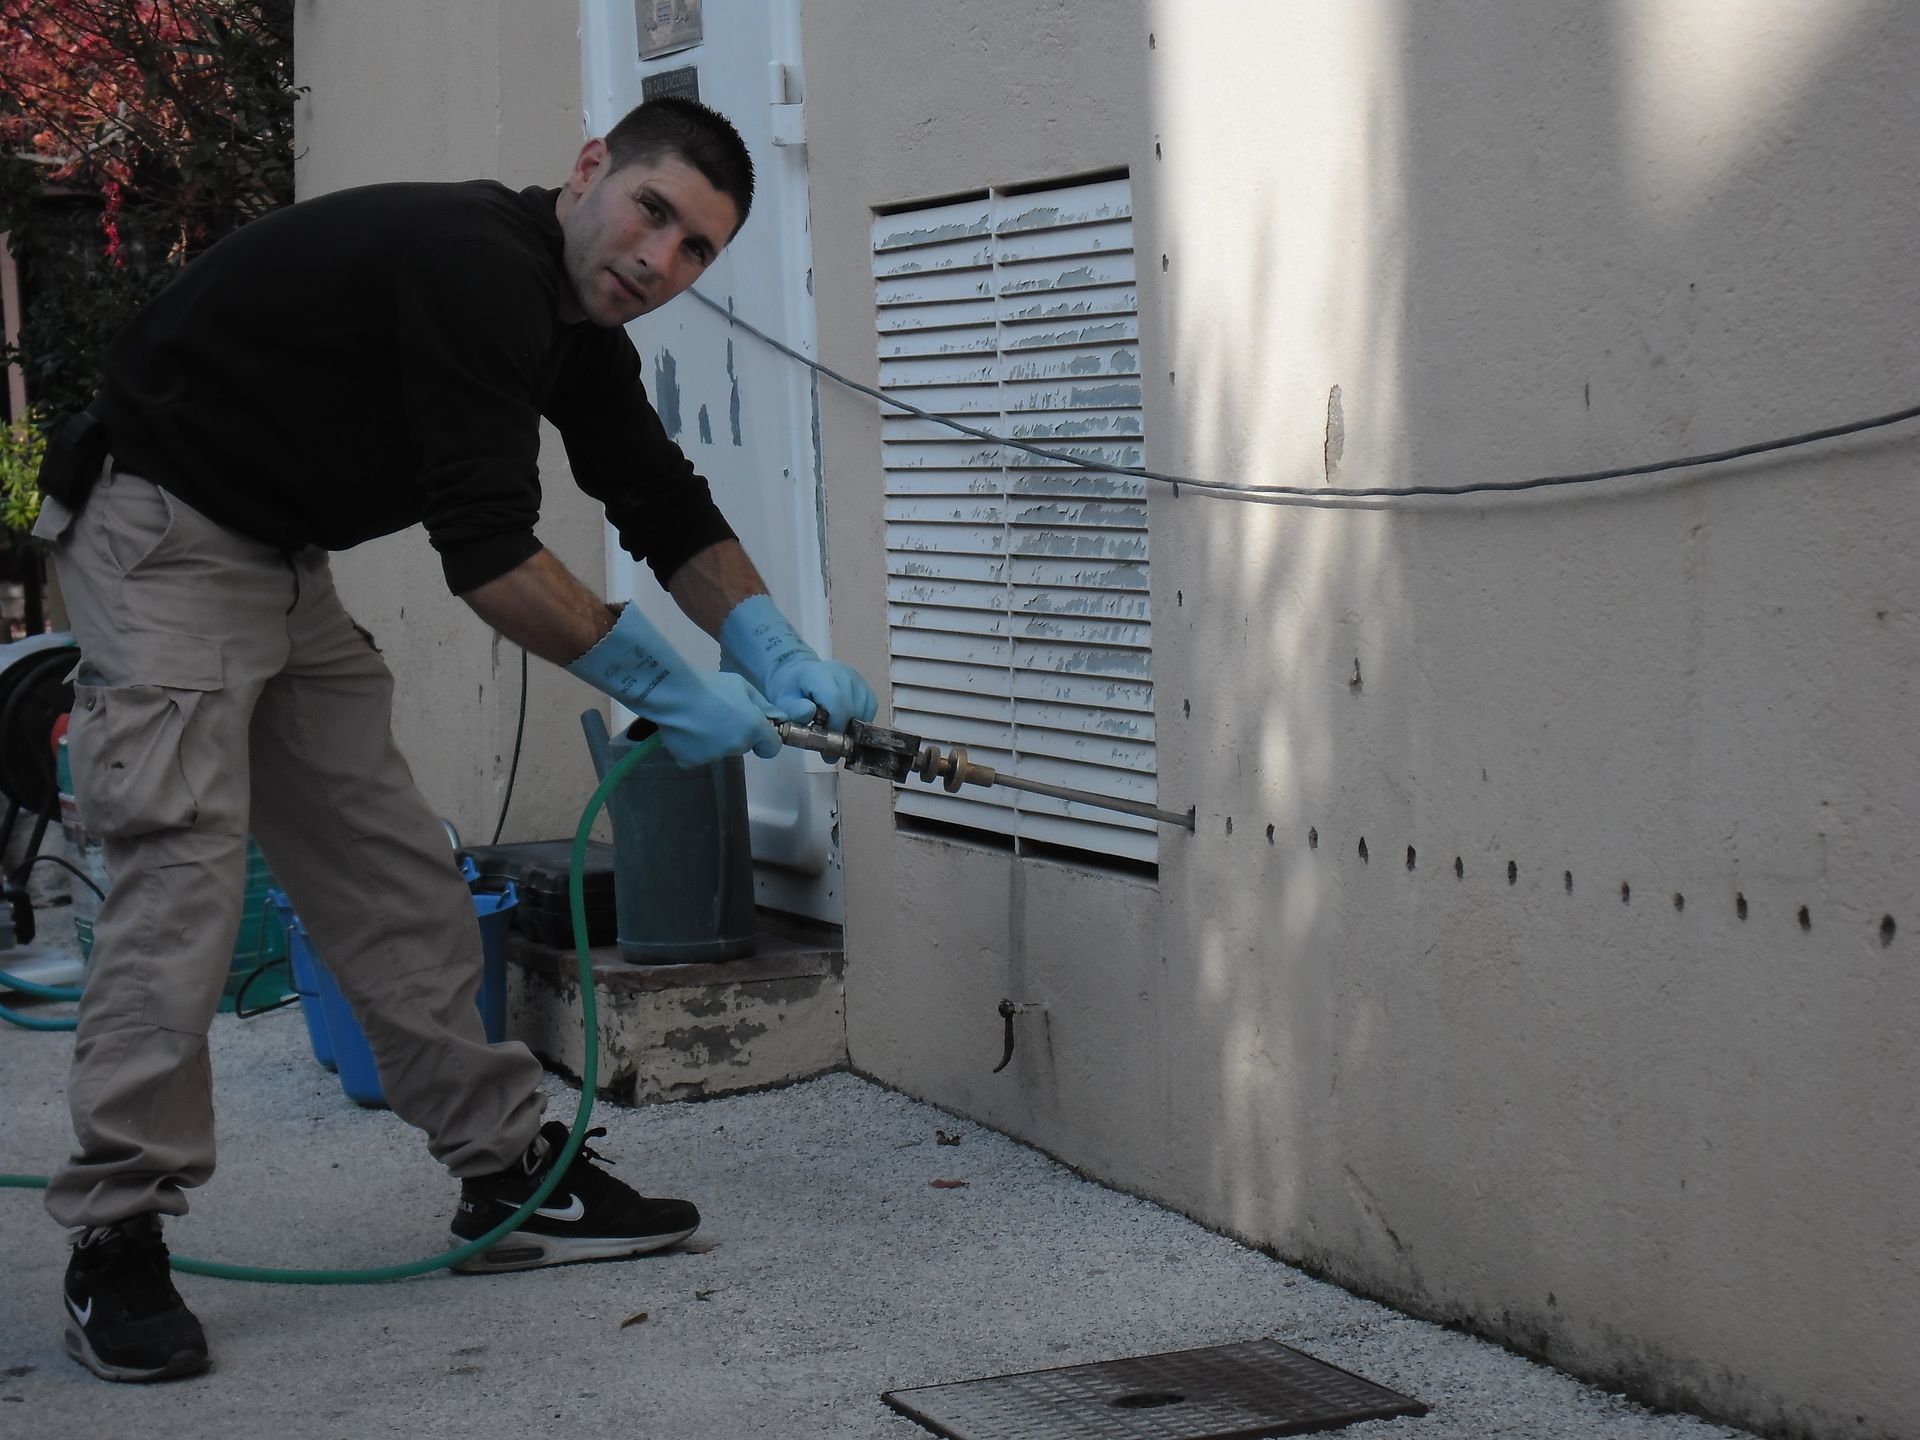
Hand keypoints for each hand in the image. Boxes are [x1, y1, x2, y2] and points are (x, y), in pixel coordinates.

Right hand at [567, 604, 782, 765]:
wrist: (672, 693)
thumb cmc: (709, 685)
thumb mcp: (742, 685)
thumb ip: (762, 705)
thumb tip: (777, 718)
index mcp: (754, 728)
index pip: (771, 748)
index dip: (765, 740)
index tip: (755, 731)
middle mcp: (737, 746)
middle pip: (742, 746)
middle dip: (736, 734)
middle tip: (718, 714)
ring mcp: (714, 756)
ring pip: (719, 751)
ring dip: (714, 740)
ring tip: (697, 719)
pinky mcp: (691, 761)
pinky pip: (697, 756)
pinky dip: (693, 747)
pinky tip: (685, 730)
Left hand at [719, 595, 877, 731]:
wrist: (800, 675)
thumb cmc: (793, 691)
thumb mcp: (784, 703)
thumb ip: (794, 710)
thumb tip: (809, 713)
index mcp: (820, 674)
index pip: (837, 701)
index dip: (835, 726)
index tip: (827, 742)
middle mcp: (843, 673)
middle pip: (852, 709)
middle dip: (842, 731)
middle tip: (829, 743)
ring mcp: (856, 678)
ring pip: (863, 711)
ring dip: (851, 726)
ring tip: (833, 728)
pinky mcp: (865, 685)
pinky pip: (870, 709)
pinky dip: (860, 721)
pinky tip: (845, 722)